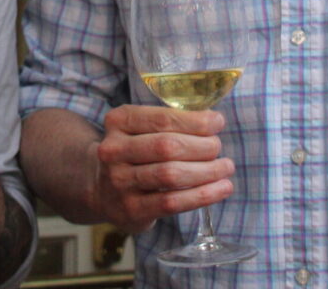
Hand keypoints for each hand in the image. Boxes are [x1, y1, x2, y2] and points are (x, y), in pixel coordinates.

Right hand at [93, 103, 233, 233]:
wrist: (101, 188)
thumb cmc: (133, 151)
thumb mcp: (139, 128)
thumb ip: (169, 122)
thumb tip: (213, 121)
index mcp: (118, 122)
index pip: (162, 119)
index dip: (195, 121)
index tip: (218, 122)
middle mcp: (114, 150)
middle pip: (167, 146)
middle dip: (201, 146)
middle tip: (218, 147)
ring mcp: (120, 182)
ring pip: (171, 175)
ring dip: (206, 171)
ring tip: (226, 167)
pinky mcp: (132, 209)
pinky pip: (172, 202)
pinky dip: (202, 195)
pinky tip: (221, 189)